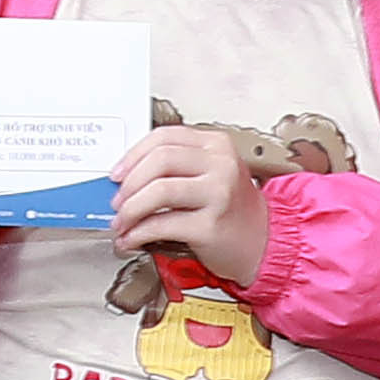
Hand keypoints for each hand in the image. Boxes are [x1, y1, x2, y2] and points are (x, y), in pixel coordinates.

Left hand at [109, 124, 270, 286]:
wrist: (263, 241)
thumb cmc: (232, 209)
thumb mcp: (211, 174)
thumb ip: (177, 167)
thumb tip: (126, 177)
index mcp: (217, 145)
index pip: (164, 137)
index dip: (133, 154)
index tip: (116, 173)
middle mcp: (221, 165)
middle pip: (160, 160)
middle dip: (129, 183)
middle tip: (116, 201)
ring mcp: (218, 194)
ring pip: (159, 191)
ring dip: (130, 209)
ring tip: (121, 222)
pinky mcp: (211, 225)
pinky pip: (162, 224)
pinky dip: (138, 233)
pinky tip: (131, 239)